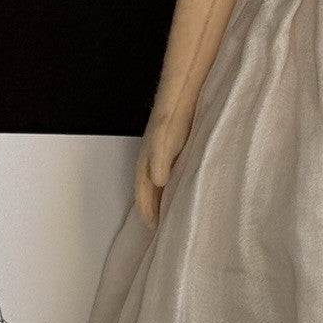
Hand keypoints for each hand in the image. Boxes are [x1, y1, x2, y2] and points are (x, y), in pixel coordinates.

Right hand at [134, 102, 194, 226]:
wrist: (181, 95)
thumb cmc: (172, 117)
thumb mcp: (164, 141)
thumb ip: (160, 162)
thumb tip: (159, 182)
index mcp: (145, 161)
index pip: (142, 192)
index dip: (147, 210)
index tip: (153, 226)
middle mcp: (149, 160)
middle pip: (146, 190)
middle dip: (149, 207)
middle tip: (157, 224)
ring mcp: (159, 155)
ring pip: (154, 182)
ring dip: (157, 198)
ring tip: (164, 212)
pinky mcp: (171, 148)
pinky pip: (165, 173)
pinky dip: (167, 186)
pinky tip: (176, 187)